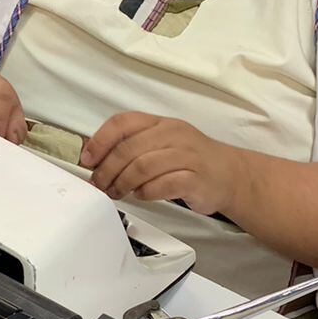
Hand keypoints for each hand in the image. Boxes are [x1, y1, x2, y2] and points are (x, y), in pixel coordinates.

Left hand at [81, 112, 242, 215]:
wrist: (230, 174)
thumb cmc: (190, 160)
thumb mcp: (162, 143)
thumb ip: (132, 146)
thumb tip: (93, 156)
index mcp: (161, 123)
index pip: (123, 123)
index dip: (100, 140)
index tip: (87, 159)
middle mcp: (173, 135)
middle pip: (129, 149)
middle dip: (107, 169)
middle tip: (99, 184)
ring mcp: (186, 155)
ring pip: (143, 167)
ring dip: (123, 183)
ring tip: (117, 192)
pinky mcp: (196, 178)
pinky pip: (163, 185)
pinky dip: (146, 193)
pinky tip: (142, 195)